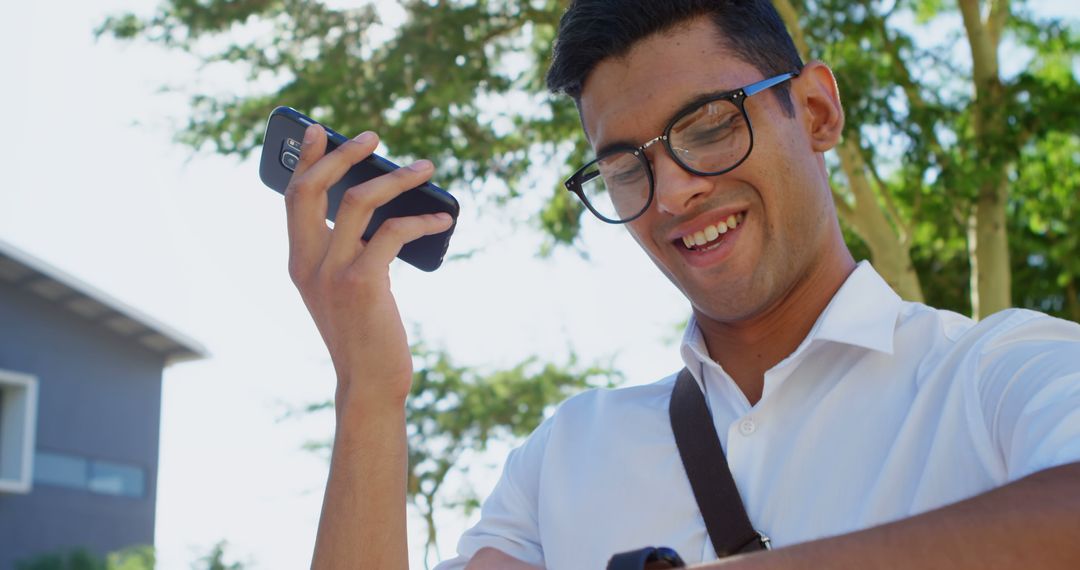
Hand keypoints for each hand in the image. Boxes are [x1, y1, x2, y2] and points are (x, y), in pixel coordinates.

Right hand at [284, 124, 452, 413]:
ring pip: (358, 201)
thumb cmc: (365, 334)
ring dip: (396, 178)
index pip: (293, 198)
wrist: (370, 382)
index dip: (304, 160)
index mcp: (299, 262)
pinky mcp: (363, 283)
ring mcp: (333, 272)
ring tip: (425, 168)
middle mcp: (308, 264)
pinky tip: (444, 219)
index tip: (318, 130)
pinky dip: (423, 219)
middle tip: (372, 137)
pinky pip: (394, 232)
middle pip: (312, 189)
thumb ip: (350, 252)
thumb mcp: (346, 288)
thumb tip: (383, 210)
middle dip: (342, 155)